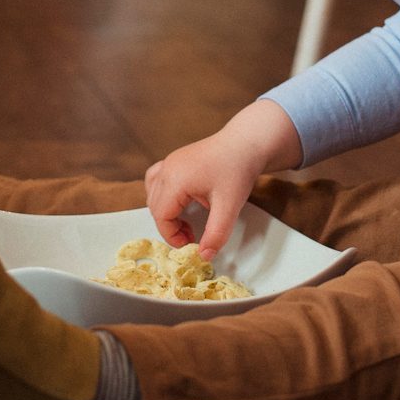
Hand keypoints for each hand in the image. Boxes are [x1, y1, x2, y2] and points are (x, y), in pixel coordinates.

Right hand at [143, 101, 301, 256]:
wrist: (247, 143)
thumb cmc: (238, 171)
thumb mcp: (229, 206)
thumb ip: (216, 234)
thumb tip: (204, 256)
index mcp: (176, 180)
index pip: (161, 216)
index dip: (172, 236)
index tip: (190, 244)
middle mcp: (167, 169)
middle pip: (155, 207)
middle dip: (170, 227)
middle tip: (191, 236)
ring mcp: (169, 162)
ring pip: (153, 194)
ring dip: (165, 212)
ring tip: (185, 221)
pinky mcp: (175, 160)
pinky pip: (157, 181)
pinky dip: (162, 196)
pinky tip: (179, 202)